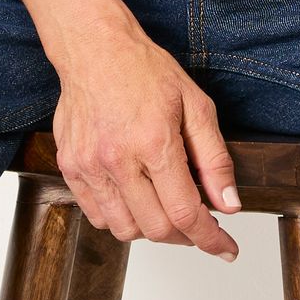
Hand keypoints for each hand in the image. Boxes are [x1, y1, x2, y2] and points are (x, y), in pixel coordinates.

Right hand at [50, 27, 241, 259]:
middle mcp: (118, 160)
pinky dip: (121, 217)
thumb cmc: (145, 71)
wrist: (94, 50)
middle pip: (156, 229)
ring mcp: (89, 166)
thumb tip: (228, 204)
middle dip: (185, 235)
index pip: (186, 213)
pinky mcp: (70, 167)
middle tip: (198, 222)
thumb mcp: (196, 106)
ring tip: (164, 206)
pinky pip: (97, 215)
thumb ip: (214, 159)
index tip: (226, 249)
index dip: (210, 239)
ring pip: (124, 229)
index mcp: (154, 143)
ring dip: (151, 229)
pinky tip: (135, 197)